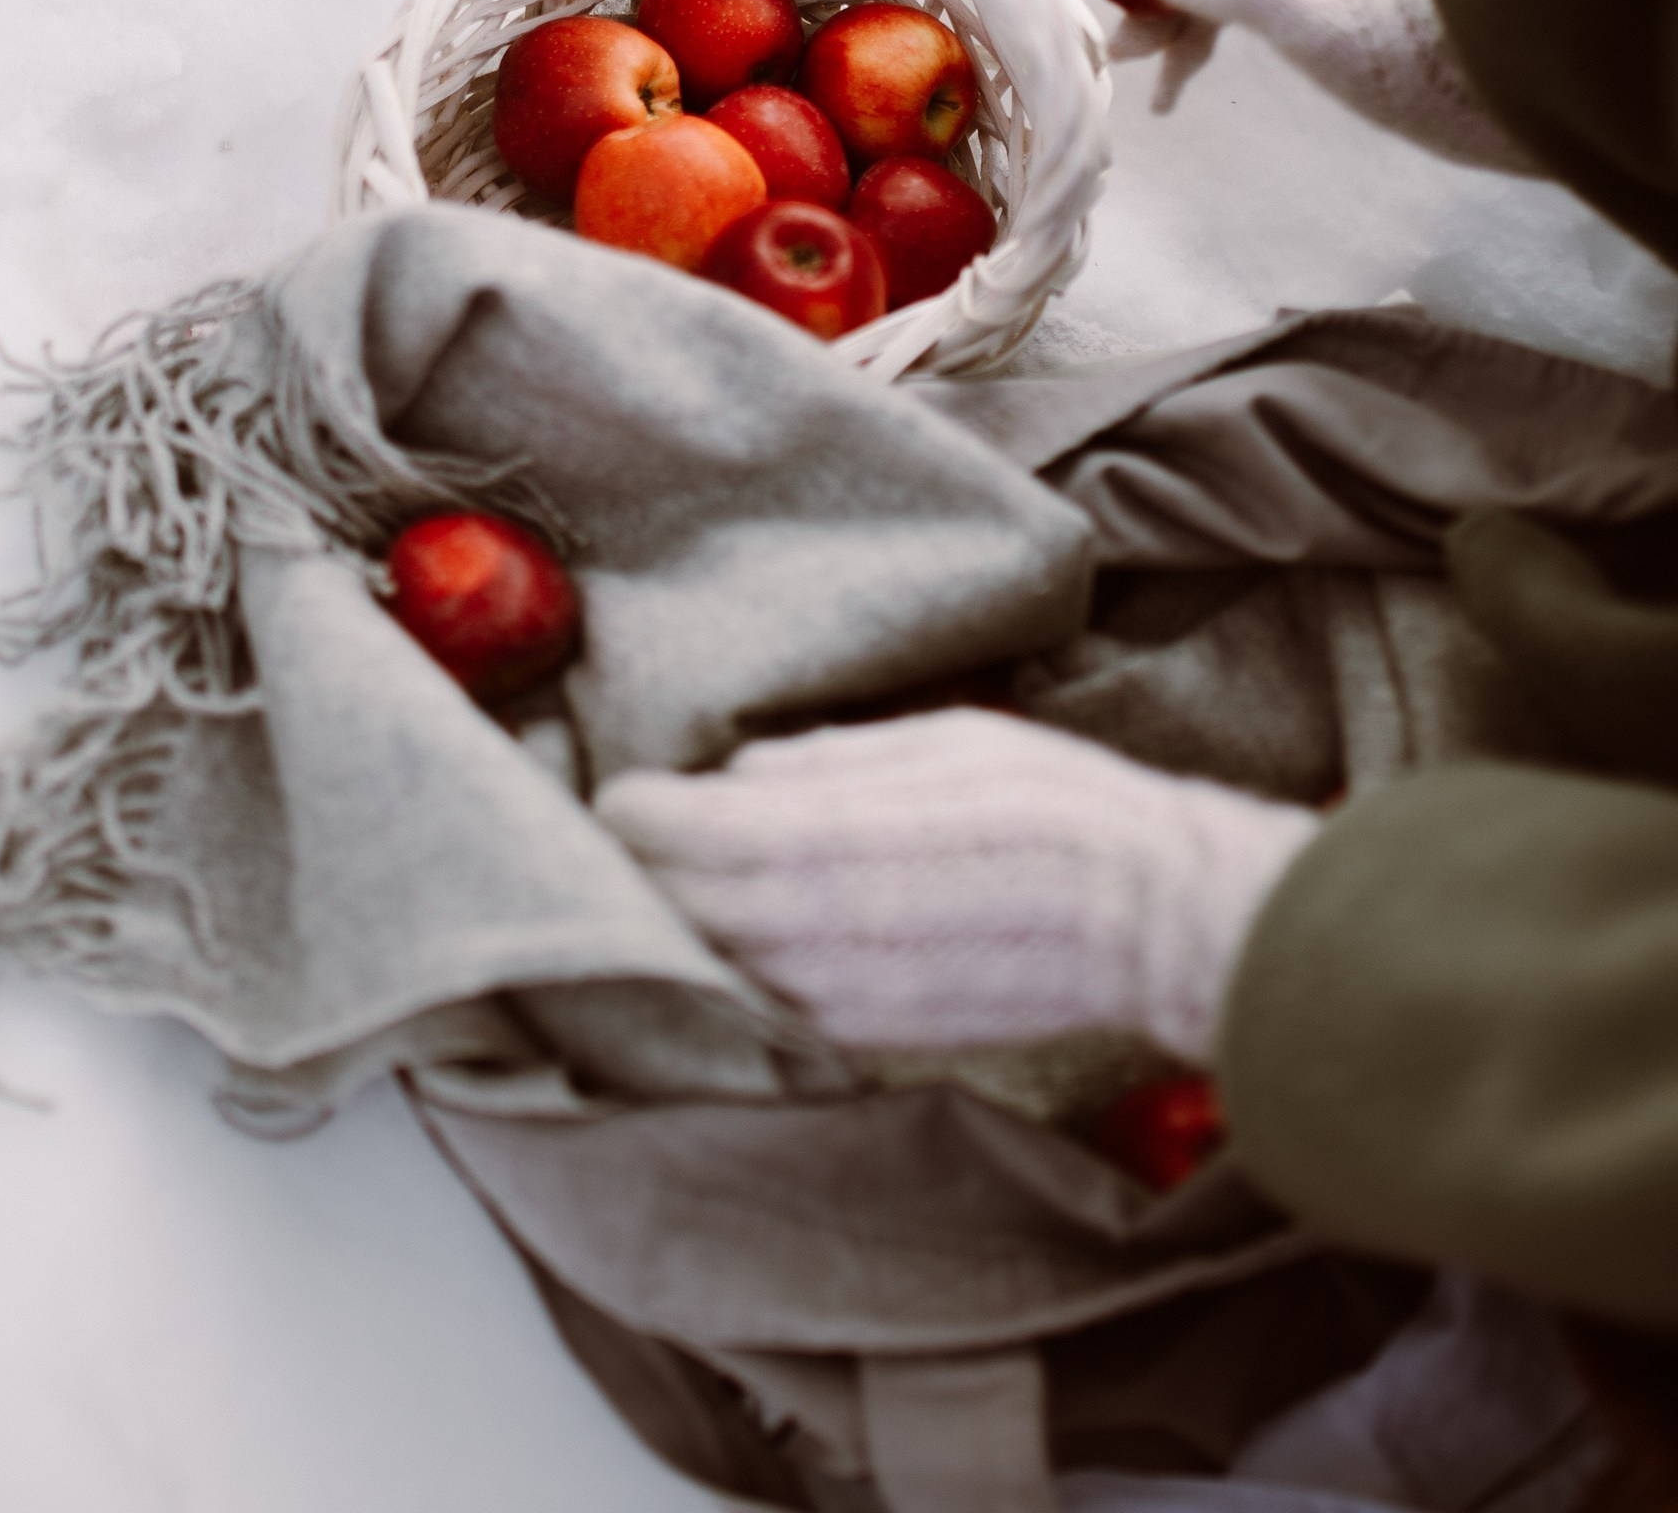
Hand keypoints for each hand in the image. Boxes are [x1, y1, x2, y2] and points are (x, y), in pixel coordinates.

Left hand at [596, 709, 1315, 1062]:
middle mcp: (826, 927)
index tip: (618, 796)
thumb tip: (740, 776)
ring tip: (673, 884)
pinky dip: (741, 970)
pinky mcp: (873, 1037)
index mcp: (837, 836)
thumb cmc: (1058, 804)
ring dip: (684, 925)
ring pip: (722, 962)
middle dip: (646, 871)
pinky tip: (742, 938)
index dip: (640, 813)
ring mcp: (846, 996)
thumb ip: (826, 760)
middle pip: (688, 905)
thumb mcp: (943, 737)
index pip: (690, 831)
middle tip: (629, 839)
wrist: (1156, 919)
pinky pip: (774, 1004)